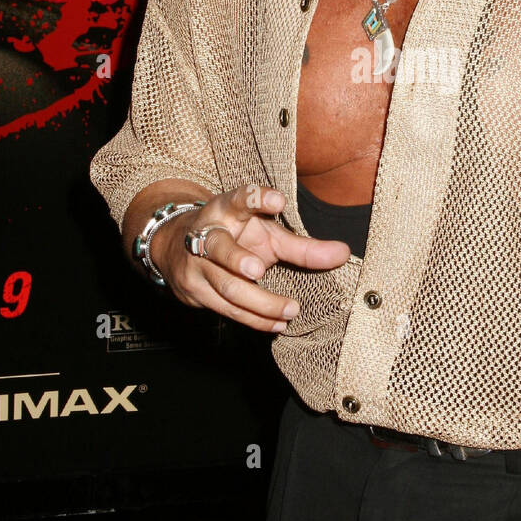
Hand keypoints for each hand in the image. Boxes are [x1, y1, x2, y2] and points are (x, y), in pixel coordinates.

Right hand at [151, 183, 350, 331]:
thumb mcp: (267, 235)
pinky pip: (226, 308)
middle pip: (219, 247)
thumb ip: (302, 246)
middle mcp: (206, 234)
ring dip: (260, 302)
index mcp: (226, 210)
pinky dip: (254, 318)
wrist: (177, 249)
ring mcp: (196, 264)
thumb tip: (343, 254)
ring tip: (291, 310)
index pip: (239, 199)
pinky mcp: (194, 290)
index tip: (278, 200)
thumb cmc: (236, 237)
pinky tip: (276, 323)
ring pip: (226, 286)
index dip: (256, 198)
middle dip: (237, 258)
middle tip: (259, 269)